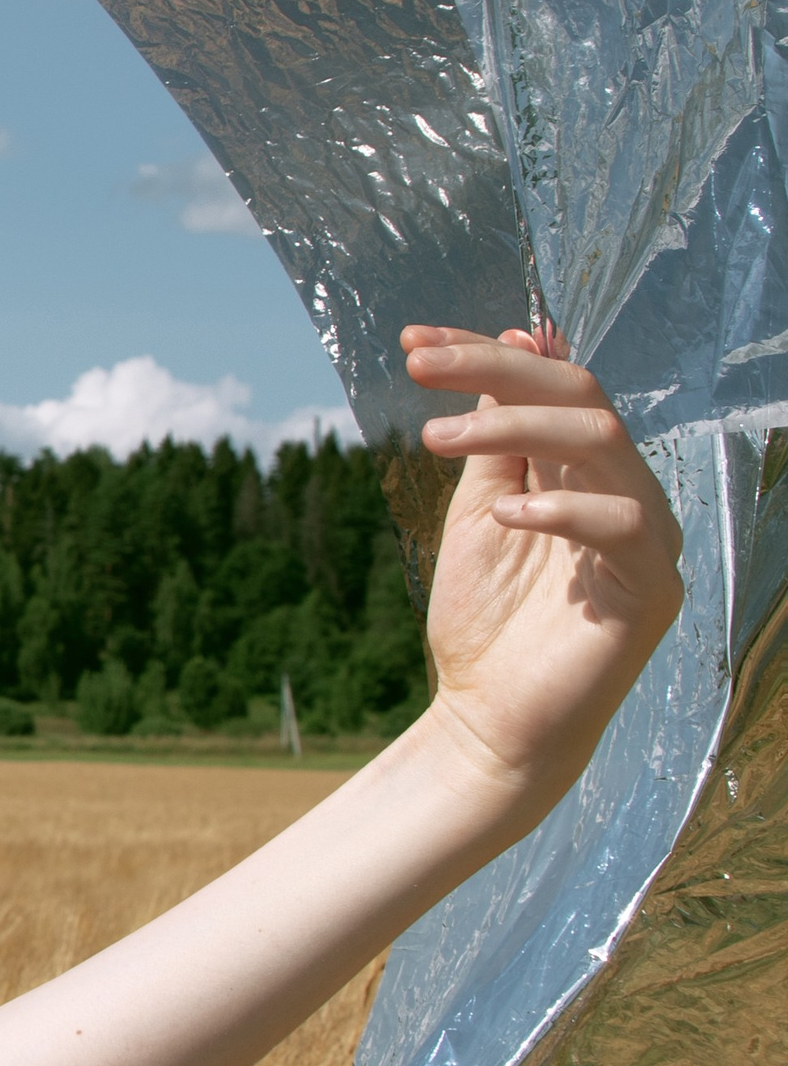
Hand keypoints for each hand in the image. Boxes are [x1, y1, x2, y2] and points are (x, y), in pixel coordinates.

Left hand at [406, 325, 683, 818]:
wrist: (488, 725)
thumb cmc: (483, 626)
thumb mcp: (475, 514)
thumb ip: (495, 440)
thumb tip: (508, 340)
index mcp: (580, 469)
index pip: (551, 381)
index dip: (486, 352)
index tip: (413, 341)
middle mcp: (622, 490)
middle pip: (578, 393)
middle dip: (495, 370)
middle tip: (419, 368)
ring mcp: (646, 537)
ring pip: (602, 439)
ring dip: (512, 426)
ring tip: (434, 442)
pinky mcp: (652, 588)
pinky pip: (624, 523)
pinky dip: (563, 508)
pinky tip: (505, 515)